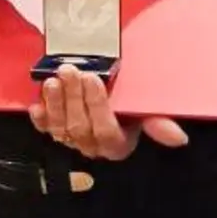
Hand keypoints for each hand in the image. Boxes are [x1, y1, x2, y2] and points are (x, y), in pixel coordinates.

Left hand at [27, 64, 187, 160]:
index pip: (106, 130)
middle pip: (80, 127)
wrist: (110, 97)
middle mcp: (92, 147)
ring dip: (56, 102)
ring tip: (54, 79)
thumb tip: (178, 137)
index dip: (98, 106)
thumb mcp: (145, 110)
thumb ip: (158, 121)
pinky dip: (40, 117)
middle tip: (70, 70)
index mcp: (117, 144)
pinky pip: (44, 128)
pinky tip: (37, 103)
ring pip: (60, 127)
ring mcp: (71, 140)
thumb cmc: (128, 103)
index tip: (94, 79)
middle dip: (73, 97)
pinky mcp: (54, 131)